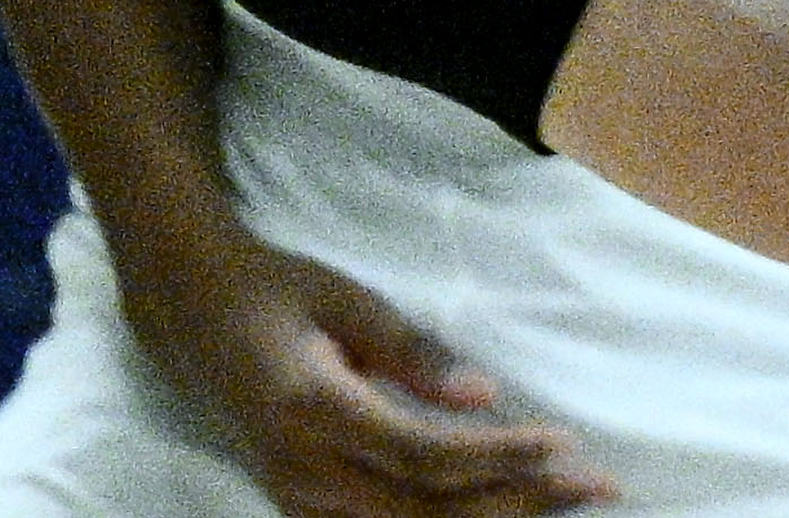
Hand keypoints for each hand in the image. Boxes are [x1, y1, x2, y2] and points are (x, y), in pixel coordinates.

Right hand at [121, 232, 615, 515]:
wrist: (191, 315)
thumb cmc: (278, 292)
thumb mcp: (345, 302)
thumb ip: (411, 351)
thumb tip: (484, 393)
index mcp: (313, 412)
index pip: (423, 456)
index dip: (498, 457)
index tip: (564, 442)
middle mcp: (302, 472)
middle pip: (424, 508)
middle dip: (518, 501)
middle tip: (597, 484)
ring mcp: (296, 498)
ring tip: (568, 500)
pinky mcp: (301, 505)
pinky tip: (503, 510)